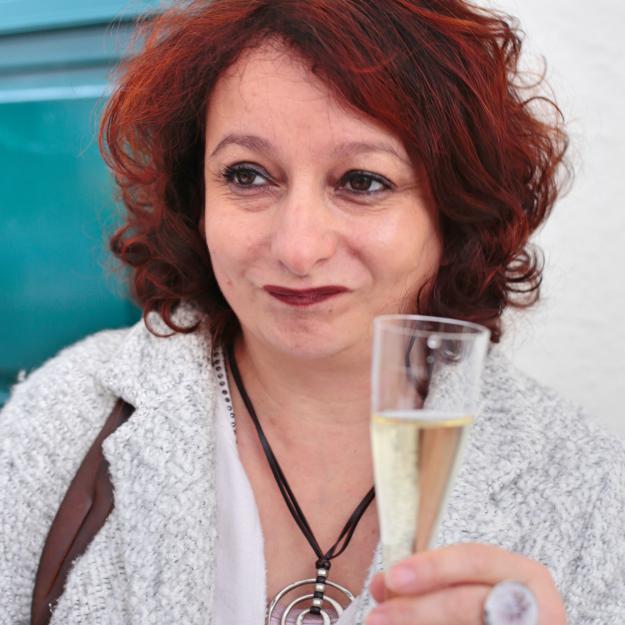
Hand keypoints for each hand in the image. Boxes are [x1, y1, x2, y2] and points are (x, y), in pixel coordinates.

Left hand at [366, 543, 567, 624]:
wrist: (509, 621)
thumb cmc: (493, 609)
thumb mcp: (468, 585)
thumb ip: (431, 580)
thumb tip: (383, 585)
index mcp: (526, 577)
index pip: (476, 560)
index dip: (433, 567)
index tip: (393, 577)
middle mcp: (539, 610)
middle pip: (469, 604)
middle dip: (418, 610)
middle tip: (379, 615)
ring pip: (468, 622)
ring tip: (384, 624)